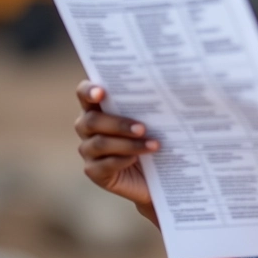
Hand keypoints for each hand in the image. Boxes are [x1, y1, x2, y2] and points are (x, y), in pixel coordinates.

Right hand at [73, 80, 158, 214]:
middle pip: (91, 120)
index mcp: (100, 106)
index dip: (88, 90)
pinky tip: (136, 159)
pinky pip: (103, 165)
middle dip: (118, 124)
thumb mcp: (158, 116)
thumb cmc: (158, 133)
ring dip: (128, 144)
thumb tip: (173, 85)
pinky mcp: (94, 171)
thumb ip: (154, 101)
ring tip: (153, 145)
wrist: (160, 170)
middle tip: (143, 128)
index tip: (101, 92)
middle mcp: (88, 127)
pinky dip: (121, 160)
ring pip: (100, 144)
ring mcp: (89, 150)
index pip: (85, 93)